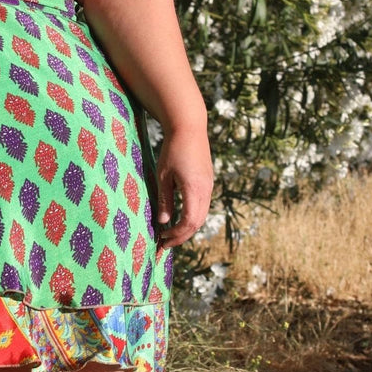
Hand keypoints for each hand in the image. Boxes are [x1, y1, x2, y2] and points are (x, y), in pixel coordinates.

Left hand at [154, 125, 212, 249]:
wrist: (190, 127)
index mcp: (194, 190)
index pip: (189, 223)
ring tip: (171, 233)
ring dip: (187, 227)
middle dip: (181, 236)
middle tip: (165, 243)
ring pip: (202, 215)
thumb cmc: (173, 149)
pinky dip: (192, 216)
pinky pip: (203, 205)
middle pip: (197, 223)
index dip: (176, 235)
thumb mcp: (163, 175)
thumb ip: (165, 199)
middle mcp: (206, 190)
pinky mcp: (208, 181)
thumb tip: (163, 222)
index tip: (162, 239)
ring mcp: (209, 186)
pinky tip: (179, 216)